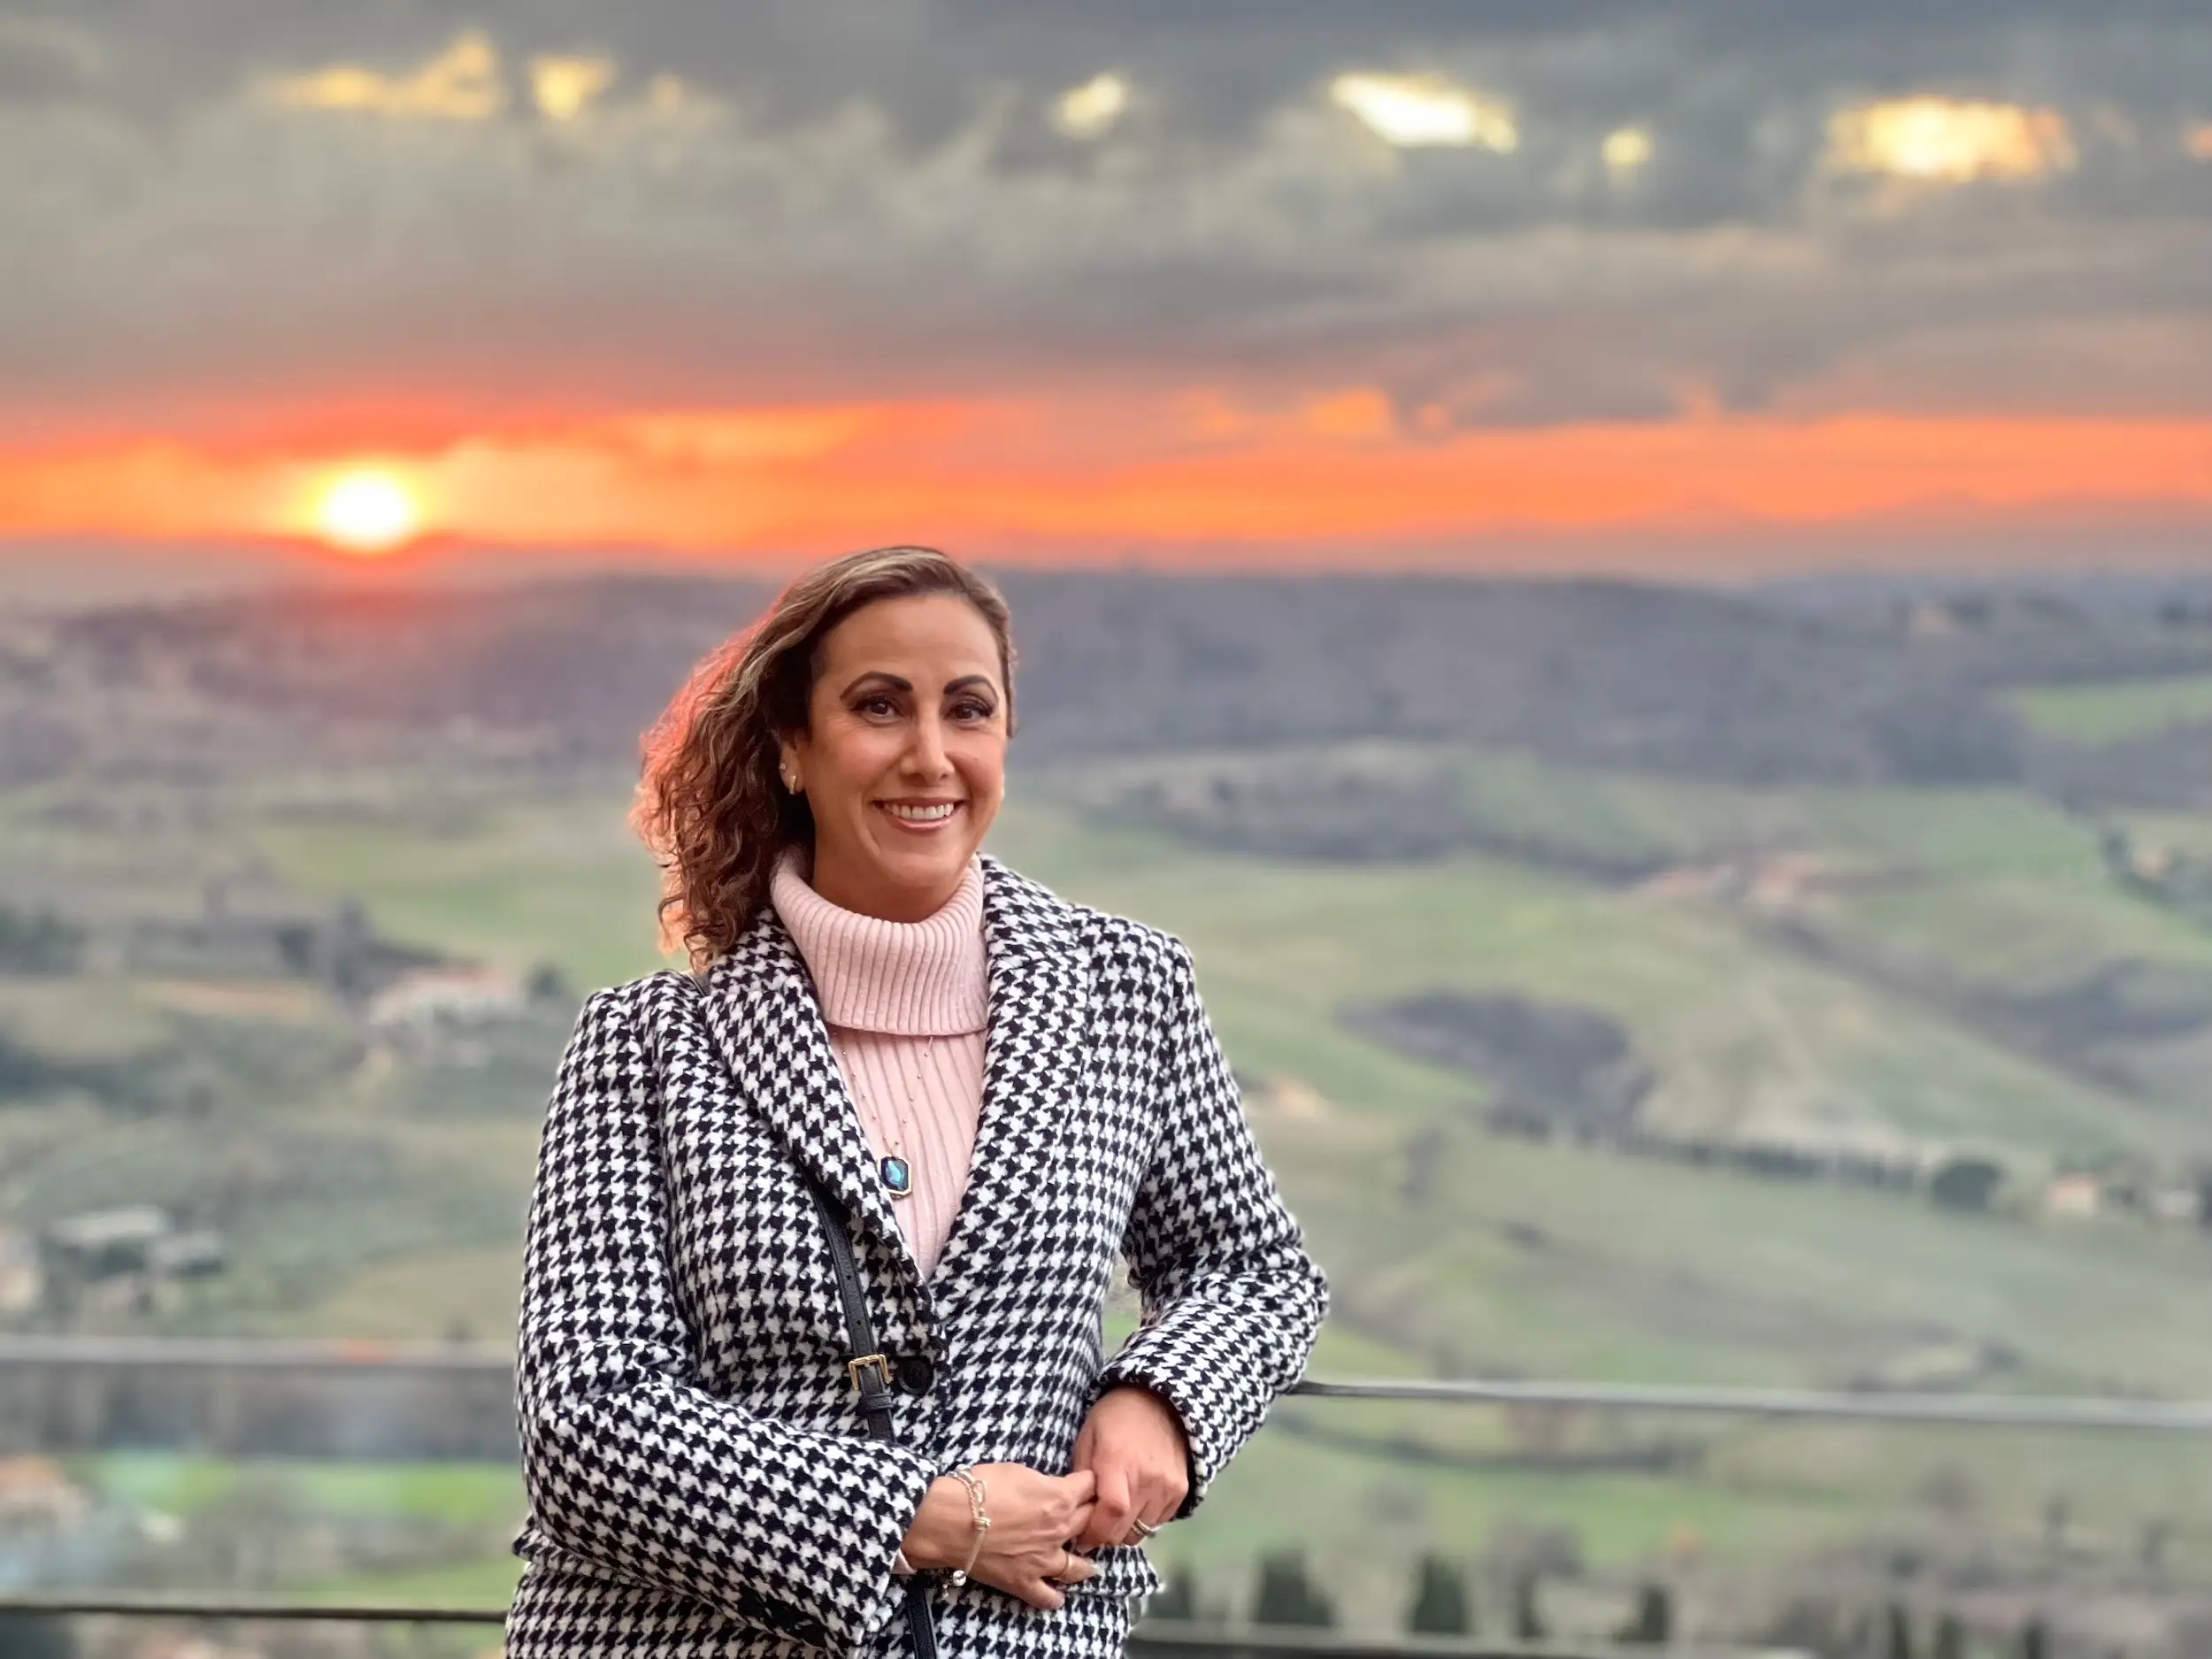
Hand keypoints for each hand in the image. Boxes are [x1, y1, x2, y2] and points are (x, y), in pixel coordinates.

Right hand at [901, 1464, 1100, 1610]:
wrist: (952, 1519)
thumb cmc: (981, 1487)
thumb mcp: (1018, 1470)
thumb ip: (1043, 1482)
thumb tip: (1050, 1489)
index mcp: (1060, 1498)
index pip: (1091, 1487)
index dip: (1090, 1483)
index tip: (1090, 1484)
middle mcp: (1060, 1530)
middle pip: (1090, 1523)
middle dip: (1093, 1517)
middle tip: (1092, 1518)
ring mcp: (1044, 1560)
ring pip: (1077, 1567)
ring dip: (1085, 1564)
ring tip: (1088, 1564)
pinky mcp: (1025, 1582)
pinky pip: (1048, 1597)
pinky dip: (1055, 1597)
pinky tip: (1058, 1595)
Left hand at [1069, 1385, 1189, 1549]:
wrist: (1160, 1401)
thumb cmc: (1115, 1417)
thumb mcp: (1088, 1438)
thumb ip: (1081, 1477)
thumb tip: (1075, 1513)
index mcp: (1118, 1464)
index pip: (1111, 1513)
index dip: (1095, 1533)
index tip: (1082, 1539)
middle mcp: (1147, 1480)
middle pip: (1124, 1530)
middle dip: (1105, 1535)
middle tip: (1095, 1526)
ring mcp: (1167, 1486)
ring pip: (1141, 1531)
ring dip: (1125, 1529)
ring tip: (1116, 1513)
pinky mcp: (1181, 1490)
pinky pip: (1159, 1521)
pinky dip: (1144, 1520)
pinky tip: (1136, 1503)